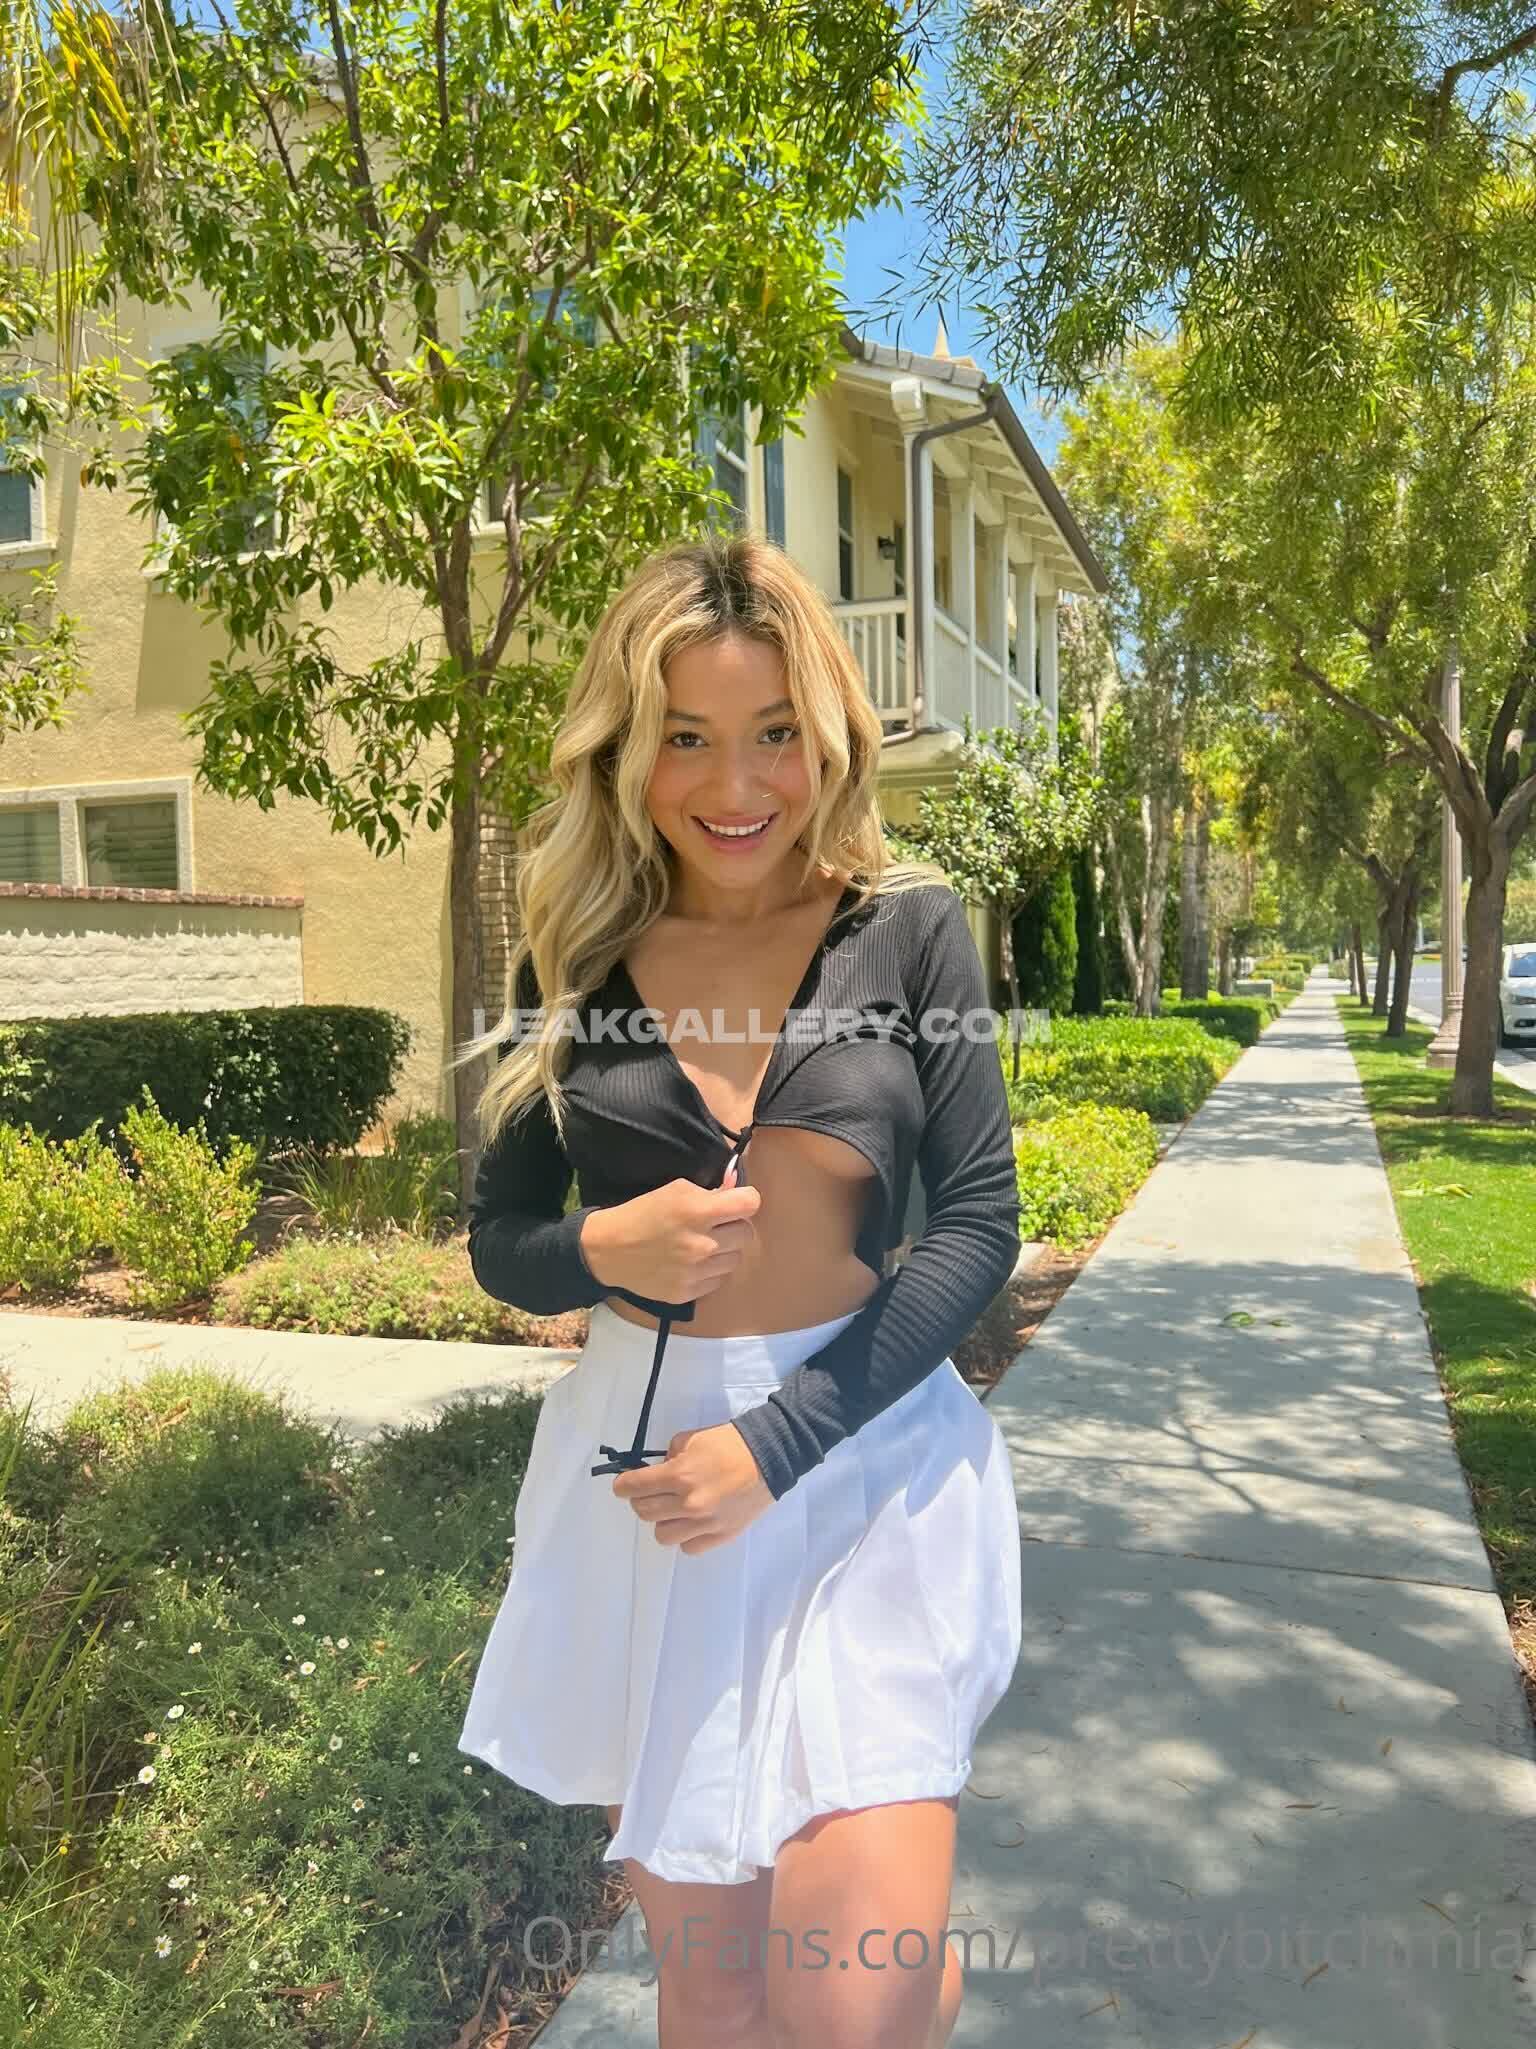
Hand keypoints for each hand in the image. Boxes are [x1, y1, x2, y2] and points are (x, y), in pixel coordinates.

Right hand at [580, 1160, 759, 1304]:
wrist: (609, 1250)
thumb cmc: (643, 1213)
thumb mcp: (675, 1190)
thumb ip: (711, 1190)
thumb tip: (737, 1186)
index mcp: (697, 1211)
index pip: (750, 1203)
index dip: (745, 1199)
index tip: (736, 1201)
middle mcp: (701, 1244)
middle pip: (746, 1233)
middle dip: (734, 1225)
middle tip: (714, 1224)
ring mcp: (696, 1272)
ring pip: (736, 1259)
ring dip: (725, 1250)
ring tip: (702, 1244)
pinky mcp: (688, 1293)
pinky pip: (719, 1280)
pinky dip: (711, 1270)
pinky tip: (692, 1262)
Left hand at [610, 1419, 774, 1554]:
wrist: (769, 1457)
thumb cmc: (728, 1443)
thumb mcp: (690, 1439)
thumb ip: (669, 1458)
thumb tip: (657, 1473)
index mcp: (679, 1475)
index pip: (634, 1487)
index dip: (623, 1486)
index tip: (623, 1485)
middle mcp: (688, 1504)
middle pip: (644, 1512)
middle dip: (642, 1499)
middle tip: (651, 1492)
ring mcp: (705, 1524)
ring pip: (662, 1535)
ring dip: (663, 1520)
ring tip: (673, 1509)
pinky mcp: (720, 1536)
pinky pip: (688, 1547)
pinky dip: (685, 1536)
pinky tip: (692, 1522)